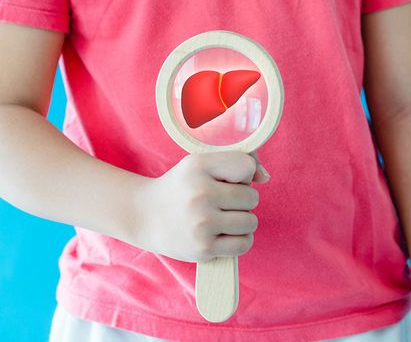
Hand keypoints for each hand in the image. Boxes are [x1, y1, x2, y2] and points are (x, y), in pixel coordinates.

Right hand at [130, 151, 269, 262]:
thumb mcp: (201, 165)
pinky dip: (239, 240)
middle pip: (252, 198)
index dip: (242, 175)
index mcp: (199, 166)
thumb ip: (238, 162)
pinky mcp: (203, 248)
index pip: (246, 166)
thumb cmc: (182, 188)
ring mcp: (201, 223)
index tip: (226, 181)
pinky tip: (222, 235)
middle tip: (220, 203)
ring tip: (220, 219)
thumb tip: (266, 177)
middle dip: (242, 201)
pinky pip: (244, 244)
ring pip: (251, 222)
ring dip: (241, 222)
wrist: (144, 216)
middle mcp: (200, 193)